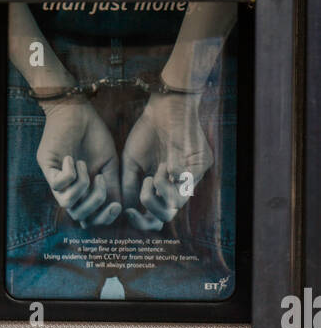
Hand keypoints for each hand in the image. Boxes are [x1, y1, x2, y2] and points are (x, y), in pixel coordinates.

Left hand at [36, 97, 121, 226]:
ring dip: (82, 186)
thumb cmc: (94, 136)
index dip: (103, 218)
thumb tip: (119, 208)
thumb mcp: (110, 163)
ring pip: (67, 204)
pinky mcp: (47, 168)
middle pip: (79, 215)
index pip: (90, 217)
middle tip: (101, 179)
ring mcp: (57, 180)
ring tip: (84, 165)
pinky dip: (69, 173)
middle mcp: (70, 189)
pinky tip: (71, 158)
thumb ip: (114, 185)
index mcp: (85, 191)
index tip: (117, 206)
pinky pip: (58, 184)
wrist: (78, 112)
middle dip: (95, 202)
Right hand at [121, 91, 212, 231]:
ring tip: (154, 172)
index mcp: (162, 189)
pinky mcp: (202, 164)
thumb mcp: (131, 164)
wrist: (162, 107)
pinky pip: (186, 183)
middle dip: (151, 207)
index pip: (155, 217)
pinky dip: (172, 175)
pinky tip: (167, 161)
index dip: (140, 220)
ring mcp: (192, 176)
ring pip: (177, 204)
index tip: (128, 211)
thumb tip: (125, 211)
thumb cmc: (145, 133)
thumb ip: (128, 187)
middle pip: (167, 216)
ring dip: (161, 190)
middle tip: (144, 189)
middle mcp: (178, 186)